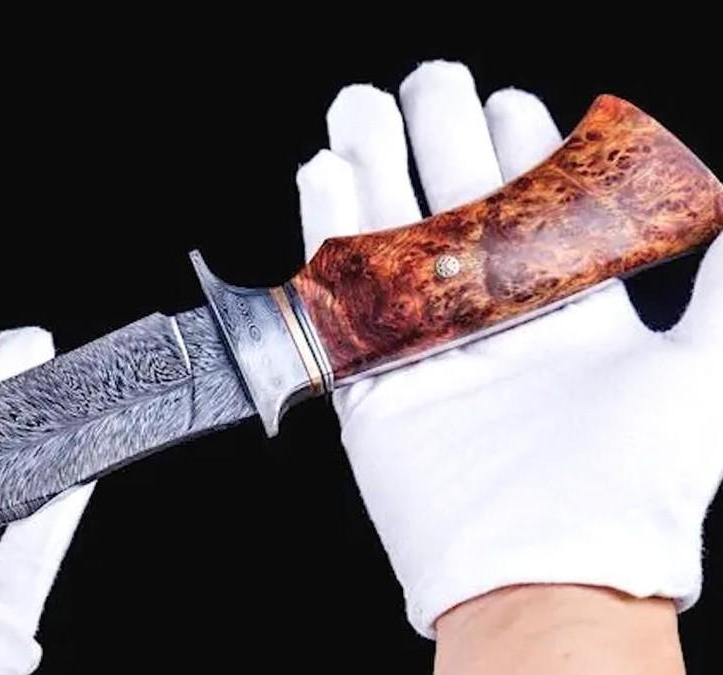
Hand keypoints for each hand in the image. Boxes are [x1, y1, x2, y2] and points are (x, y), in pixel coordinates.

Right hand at [296, 59, 721, 642]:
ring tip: (359, 111)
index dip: (520, 151)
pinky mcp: (372, 384)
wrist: (547, 574)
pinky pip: (342, 300)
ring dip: (374, 171)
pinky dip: (327, 236)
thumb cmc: (633, 483)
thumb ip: (718, 292)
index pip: (531, 212)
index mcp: (564, 314)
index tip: (510, 104)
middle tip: (426, 82)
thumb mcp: (702, 374)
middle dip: (438, 140)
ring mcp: (427, 351)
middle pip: (455, 212)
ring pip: (392, 243)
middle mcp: (491, 324)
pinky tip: (324, 177)